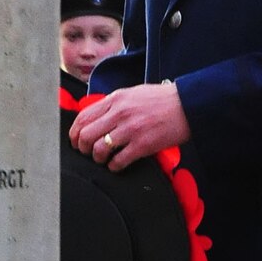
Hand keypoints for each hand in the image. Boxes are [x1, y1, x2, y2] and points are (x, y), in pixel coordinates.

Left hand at [70, 83, 190, 169]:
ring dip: (98, 159)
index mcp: (115, 99)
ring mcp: (130, 129)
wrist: (188, 105)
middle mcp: (119, 113)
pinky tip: (117, 165)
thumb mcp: (133, 93)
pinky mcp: (142, 145)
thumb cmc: (162, 100)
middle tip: (87, 154)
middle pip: (85, 135)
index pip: (83, 117)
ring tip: (104, 160)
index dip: (74, 133)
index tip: (75, 141)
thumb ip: (114, 104)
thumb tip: (97, 118)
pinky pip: (118, 161)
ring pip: (98, 150)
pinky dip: (113, 167)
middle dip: (82, 149)